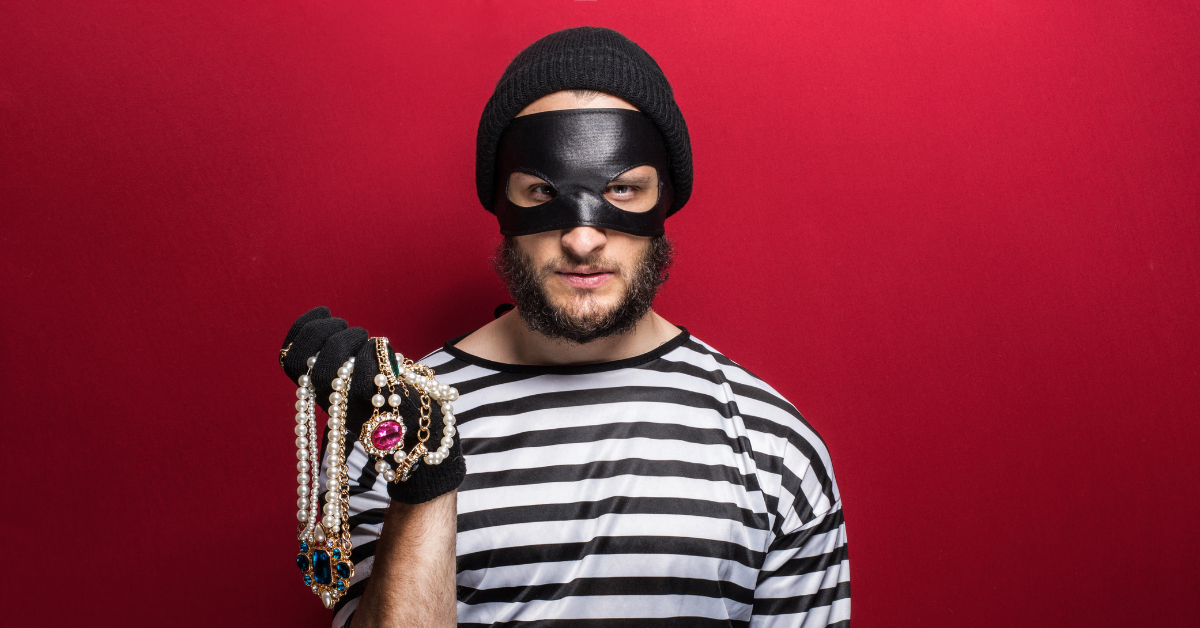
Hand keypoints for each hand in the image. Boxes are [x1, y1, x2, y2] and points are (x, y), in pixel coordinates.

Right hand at [281, 307, 464, 504]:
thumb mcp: (363, 374)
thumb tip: (339, 329)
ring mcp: (352, 408)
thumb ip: (348, 357)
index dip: (301, 329)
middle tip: (350, 329)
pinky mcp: (377, 410)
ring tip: (367, 340)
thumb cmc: (393, 397)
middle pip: (304, 361)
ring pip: (331, 367)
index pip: (290, 358)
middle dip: (325, 333)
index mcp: (322, 391)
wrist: (423, 434)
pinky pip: (366, 375)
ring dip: (350, 341)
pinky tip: (388, 356)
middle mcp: (330, 402)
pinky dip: (375, 354)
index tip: (324, 310)